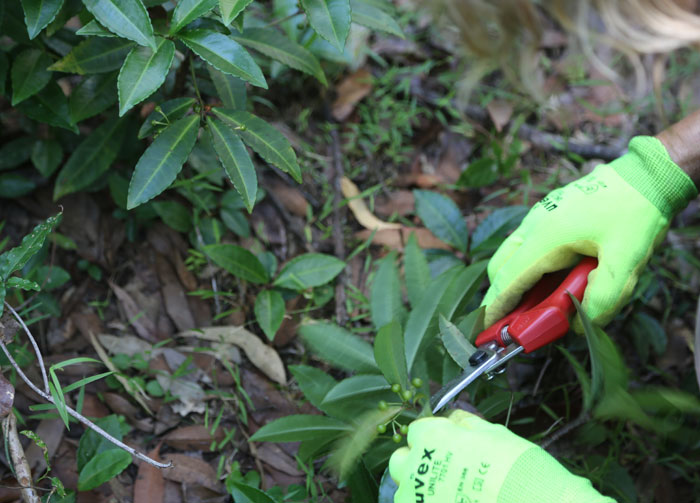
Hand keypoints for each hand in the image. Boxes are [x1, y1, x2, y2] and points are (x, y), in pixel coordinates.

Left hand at [389, 410, 613, 502]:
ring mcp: (418, 497)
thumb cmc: (518, 466)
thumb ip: (464, 424)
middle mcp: (418, 466)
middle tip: (443, 472)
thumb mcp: (493, 433)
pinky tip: (454, 502)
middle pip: (401, 461)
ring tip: (450, 495)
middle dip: (418, 464)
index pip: (416, 431)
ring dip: (421, 492)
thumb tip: (453, 420)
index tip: (445, 446)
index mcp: (432, 437)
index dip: (431, 438)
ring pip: (405, 491)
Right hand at [482, 136, 696, 328]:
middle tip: (518, 324)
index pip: (509, 280)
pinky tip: (556, 280)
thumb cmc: (636, 212)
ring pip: (512, 256)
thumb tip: (580, 325)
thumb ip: (604, 297)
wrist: (647, 174)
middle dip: (504, 298)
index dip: (496, 308)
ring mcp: (538, 217)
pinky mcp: (548, 215)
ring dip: (518, 283)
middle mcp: (534, 225)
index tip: (485, 330)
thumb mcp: (628, 260)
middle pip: (501, 269)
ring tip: (540, 306)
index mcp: (546, 237)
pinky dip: (530, 269)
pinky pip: (526, 247)